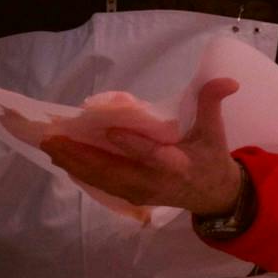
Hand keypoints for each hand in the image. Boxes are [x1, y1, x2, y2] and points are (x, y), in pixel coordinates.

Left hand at [38, 77, 244, 215]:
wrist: (214, 197)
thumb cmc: (212, 159)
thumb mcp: (215, 132)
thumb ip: (212, 103)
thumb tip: (228, 80)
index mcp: (179, 165)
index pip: (154, 156)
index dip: (134, 145)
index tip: (111, 131)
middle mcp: (155, 182)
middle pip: (115, 172)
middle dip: (83, 156)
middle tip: (54, 139)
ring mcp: (141, 192)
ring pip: (103, 180)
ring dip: (74, 163)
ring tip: (48, 145)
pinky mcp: (132, 196)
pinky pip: (101, 184)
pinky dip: (80, 172)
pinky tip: (61, 158)